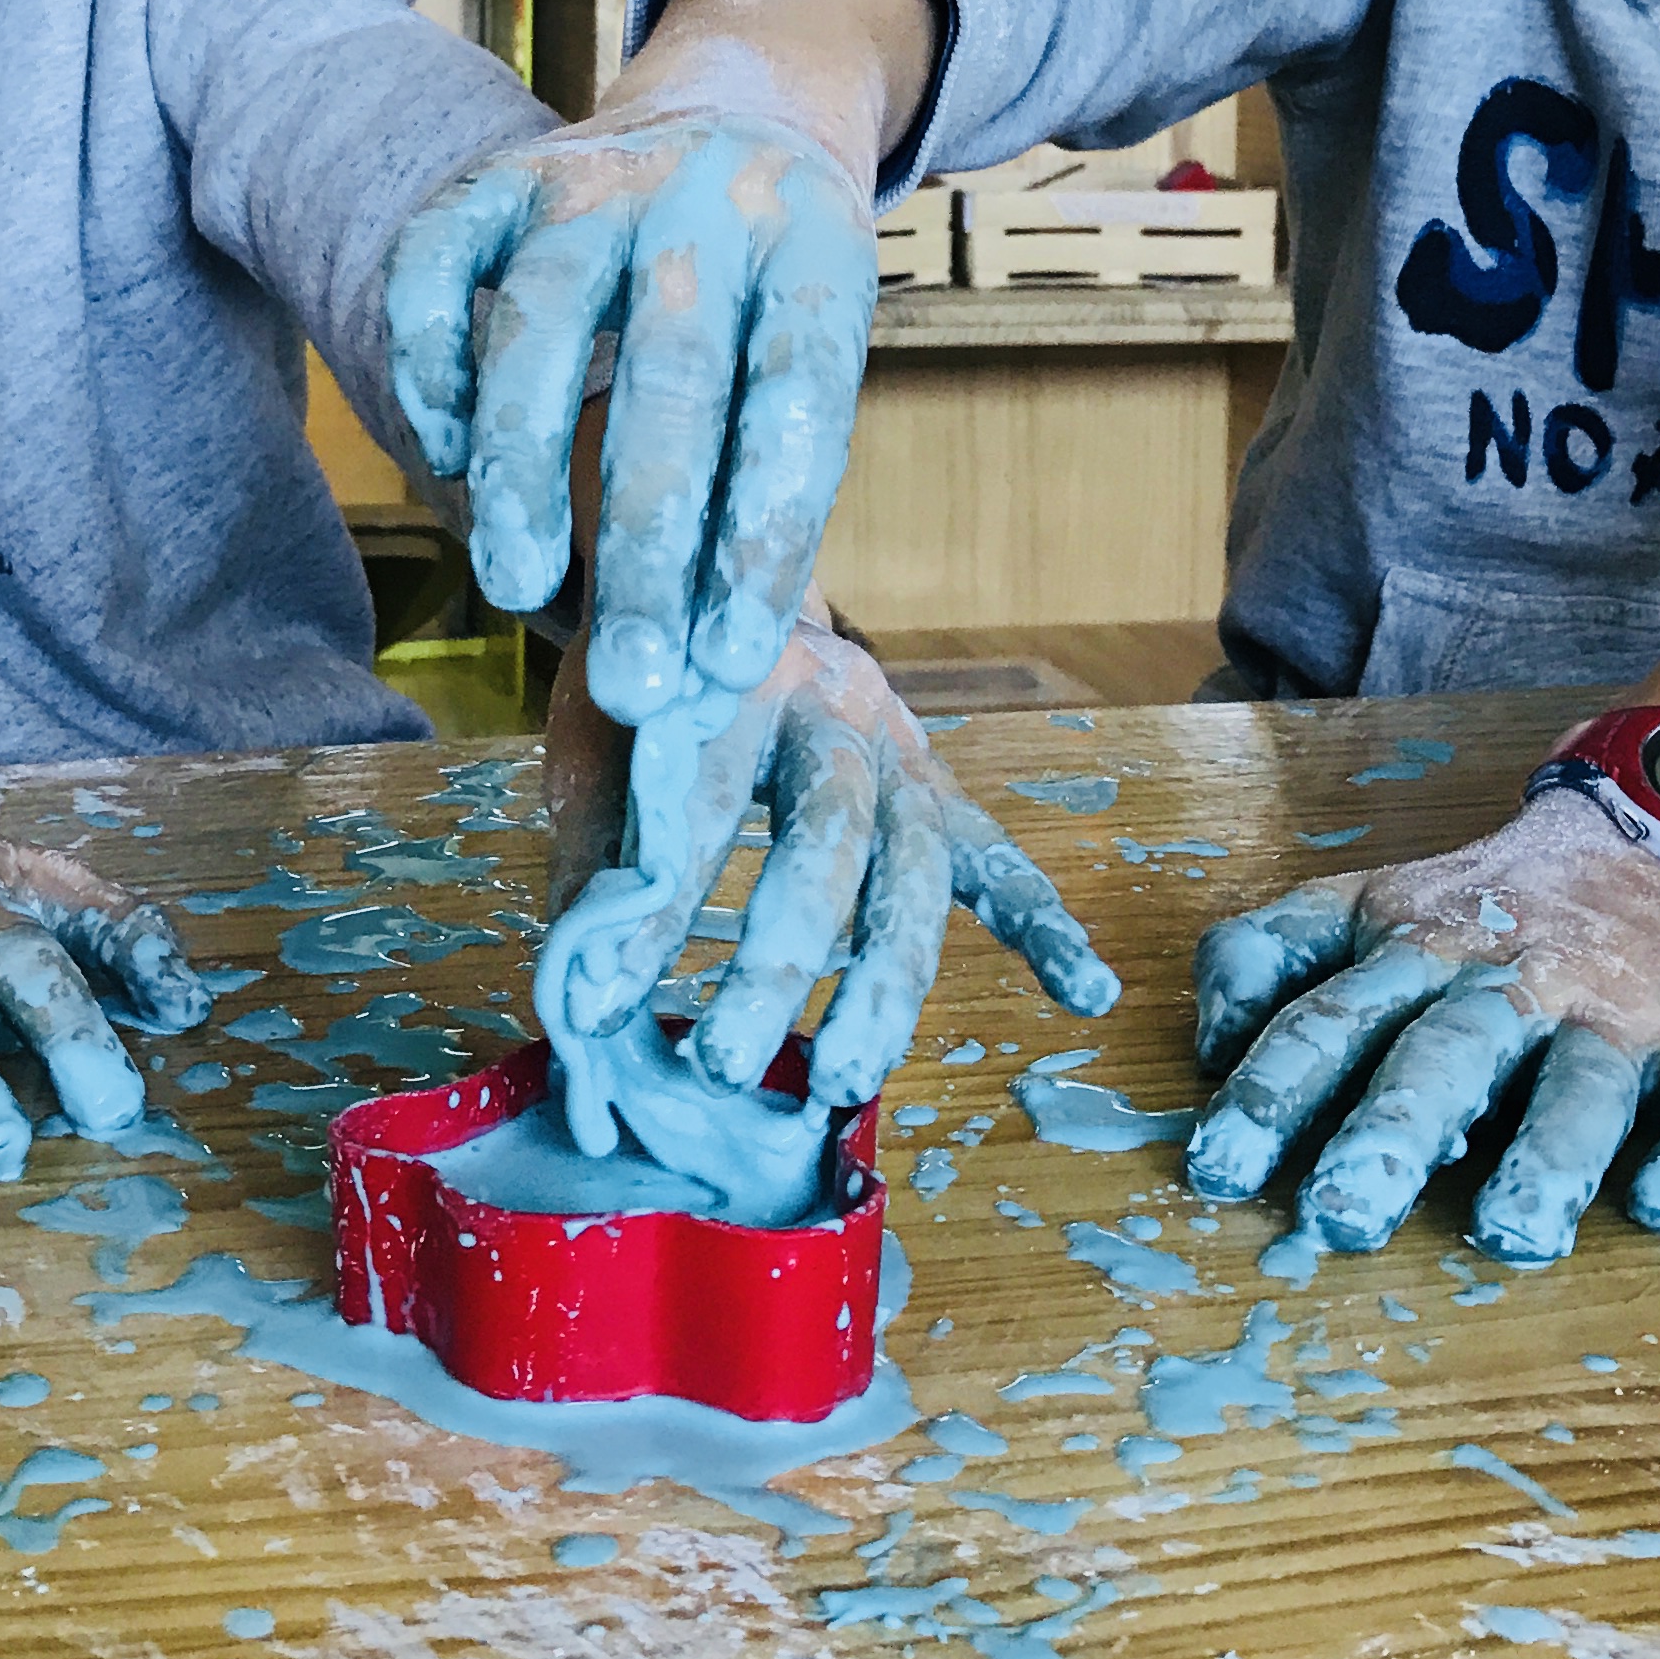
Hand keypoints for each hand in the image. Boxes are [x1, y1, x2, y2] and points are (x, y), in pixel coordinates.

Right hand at [388, 112, 877, 724]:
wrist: (740, 102)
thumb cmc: (776, 289)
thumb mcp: (815, 351)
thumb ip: (767, 483)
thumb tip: (710, 671)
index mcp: (816, 248)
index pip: (800, 399)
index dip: (766, 537)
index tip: (733, 662)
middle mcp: (707, 201)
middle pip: (673, 377)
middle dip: (646, 541)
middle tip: (631, 678)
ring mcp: (597, 178)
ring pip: (538, 322)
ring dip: (522, 466)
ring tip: (516, 584)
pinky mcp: (502, 172)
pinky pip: (435, 258)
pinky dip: (429, 361)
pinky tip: (443, 452)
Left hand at [535, 617, 1117, 1113]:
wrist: (723, 580)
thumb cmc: (653, 685)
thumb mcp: (596, 745)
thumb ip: (591, 861)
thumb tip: (576, 999)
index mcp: (732, 674)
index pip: (698, 804)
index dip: (649, 911)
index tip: (602, 1007)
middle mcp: (832, 702)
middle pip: (828, 834)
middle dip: (782, 957)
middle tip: (727, 1061)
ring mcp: (899, 743)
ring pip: (915, 864)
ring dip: (888, 981)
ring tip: (846, 1078)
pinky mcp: (934, 781)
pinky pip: (998, 854)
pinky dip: (1042, 921)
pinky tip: (1083, 989)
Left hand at [1183, 789, 1659, 1263]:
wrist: (1659, 829)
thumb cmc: (1489, 905)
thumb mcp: (1370, 904)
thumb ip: (1277, 951)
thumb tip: (1208, 1042)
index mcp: (1415, 948)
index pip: (1333, 1016)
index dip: (1273, 1088)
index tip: (1219, 1168)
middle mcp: (1511, 980)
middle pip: (1446, 1055)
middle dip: (1389, 1131)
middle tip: (1339, 1214)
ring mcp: (1617, 1007)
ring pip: (1579, 1082)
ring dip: (1545, 1156)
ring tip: (1509, 1233)